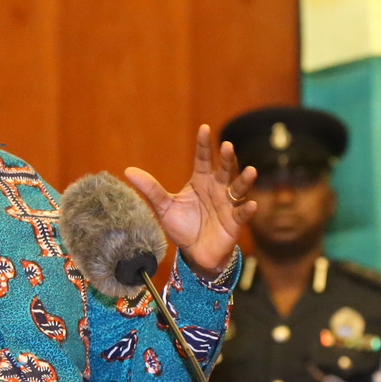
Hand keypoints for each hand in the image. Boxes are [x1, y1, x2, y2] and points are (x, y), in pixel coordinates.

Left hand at [125, 124, 255, 278]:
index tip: (204, 128)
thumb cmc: (183, 226)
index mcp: (201, 181)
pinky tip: (251, 204)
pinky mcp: (234, 222)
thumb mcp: (164, 208)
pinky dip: (247, 209)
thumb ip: (151, 189)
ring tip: (250, 170)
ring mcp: (228, 204)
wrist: (195, 253)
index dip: (204, 145)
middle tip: (227, 145)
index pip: (203, 159)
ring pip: (238, 188)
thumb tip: (128, 171)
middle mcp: (217, 189)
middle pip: (223, 170)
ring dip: (244, 180)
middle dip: (227, 158)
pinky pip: (242, 214)